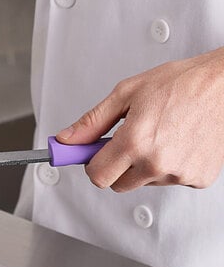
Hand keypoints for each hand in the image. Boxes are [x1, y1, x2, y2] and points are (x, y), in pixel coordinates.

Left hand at [56, 48, 223, 191]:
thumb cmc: (181, 83)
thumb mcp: (126, 94)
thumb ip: (92, 122)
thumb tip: (68, 139)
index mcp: (135, 142)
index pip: (97, 176)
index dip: (91, 164)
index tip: (92, 154)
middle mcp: (157, 163)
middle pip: (118, 184)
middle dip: (116, 166)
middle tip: (127, 140)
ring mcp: (179, 174)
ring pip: (144, 182)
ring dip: (143, 165)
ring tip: (159, 134)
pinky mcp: (198, 179)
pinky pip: (170, 180)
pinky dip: (168, 166)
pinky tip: (177, 142)